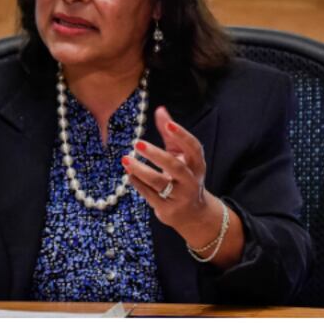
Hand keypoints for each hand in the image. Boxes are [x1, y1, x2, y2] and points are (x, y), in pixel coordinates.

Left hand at [120, 106, 221, 243]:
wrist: (192, 213)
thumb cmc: (183, 177)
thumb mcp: (180, 156)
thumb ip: (170, 135)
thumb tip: (160, 109)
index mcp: (197, 165)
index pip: (194, 148)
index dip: (182, 136)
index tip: (167, 124)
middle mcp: (191, 181)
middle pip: (175, 167)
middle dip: (156, 155)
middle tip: (137, 142)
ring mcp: (179, 196)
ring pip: (159, 183)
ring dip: (140, 171)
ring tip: (125, 159)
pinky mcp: (167, 208)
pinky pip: (149, 194)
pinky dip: (137, 183)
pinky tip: (128, 173)